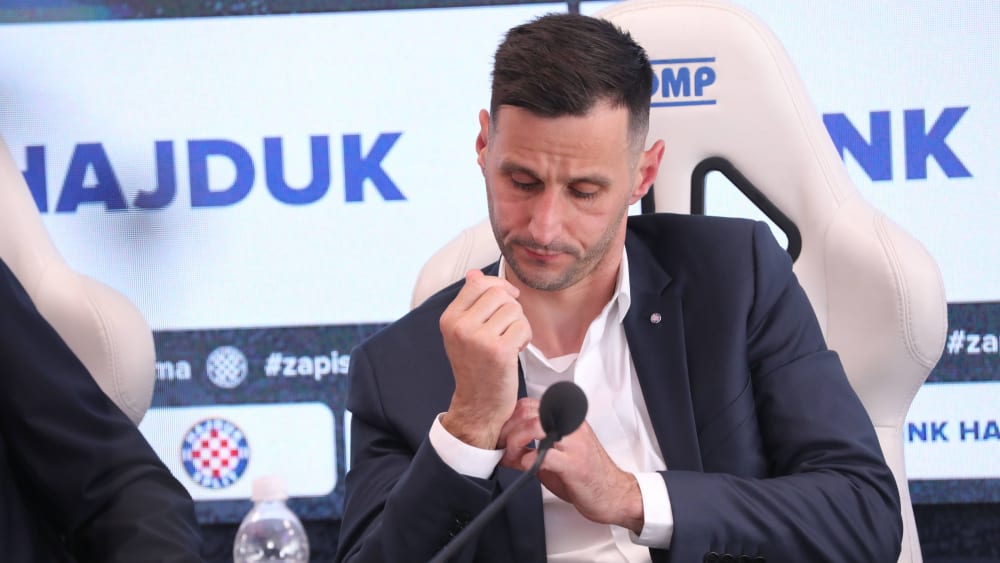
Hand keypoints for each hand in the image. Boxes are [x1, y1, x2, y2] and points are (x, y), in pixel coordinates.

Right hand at [439, 270, 531, 448]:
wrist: (478, 405)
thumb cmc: (476, 367)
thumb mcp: (464, 332)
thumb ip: (470, 303)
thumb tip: (475, 273)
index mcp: (449, 319)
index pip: (477, 283)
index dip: (498, 286)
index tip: (507, 298)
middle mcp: (460, 327)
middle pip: (499, 293)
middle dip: (511, 307)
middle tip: (507, 328)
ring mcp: (478, 339)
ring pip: (513, 309)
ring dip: (519, 324)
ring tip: (510, 341)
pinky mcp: (499, 351)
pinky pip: (523, 326)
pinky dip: (525, 338)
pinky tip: (515, 351)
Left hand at [498, 397, 644, 532]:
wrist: (615, 495)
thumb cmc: (588, 475)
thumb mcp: (556, 457)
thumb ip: (531, 450)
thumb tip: (505, 451)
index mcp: (568, 419)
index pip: (529, 405)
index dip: (510, 419)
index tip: (502, 435)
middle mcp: (571, 426)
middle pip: (528, 412)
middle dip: (508, 430)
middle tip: (503, 447)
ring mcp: (574, 443)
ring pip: (534, 427)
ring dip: (515, 441)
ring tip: (512, 455)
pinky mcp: (574, 464)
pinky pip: (543, 455)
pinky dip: (527, 460)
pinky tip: (526, 466)